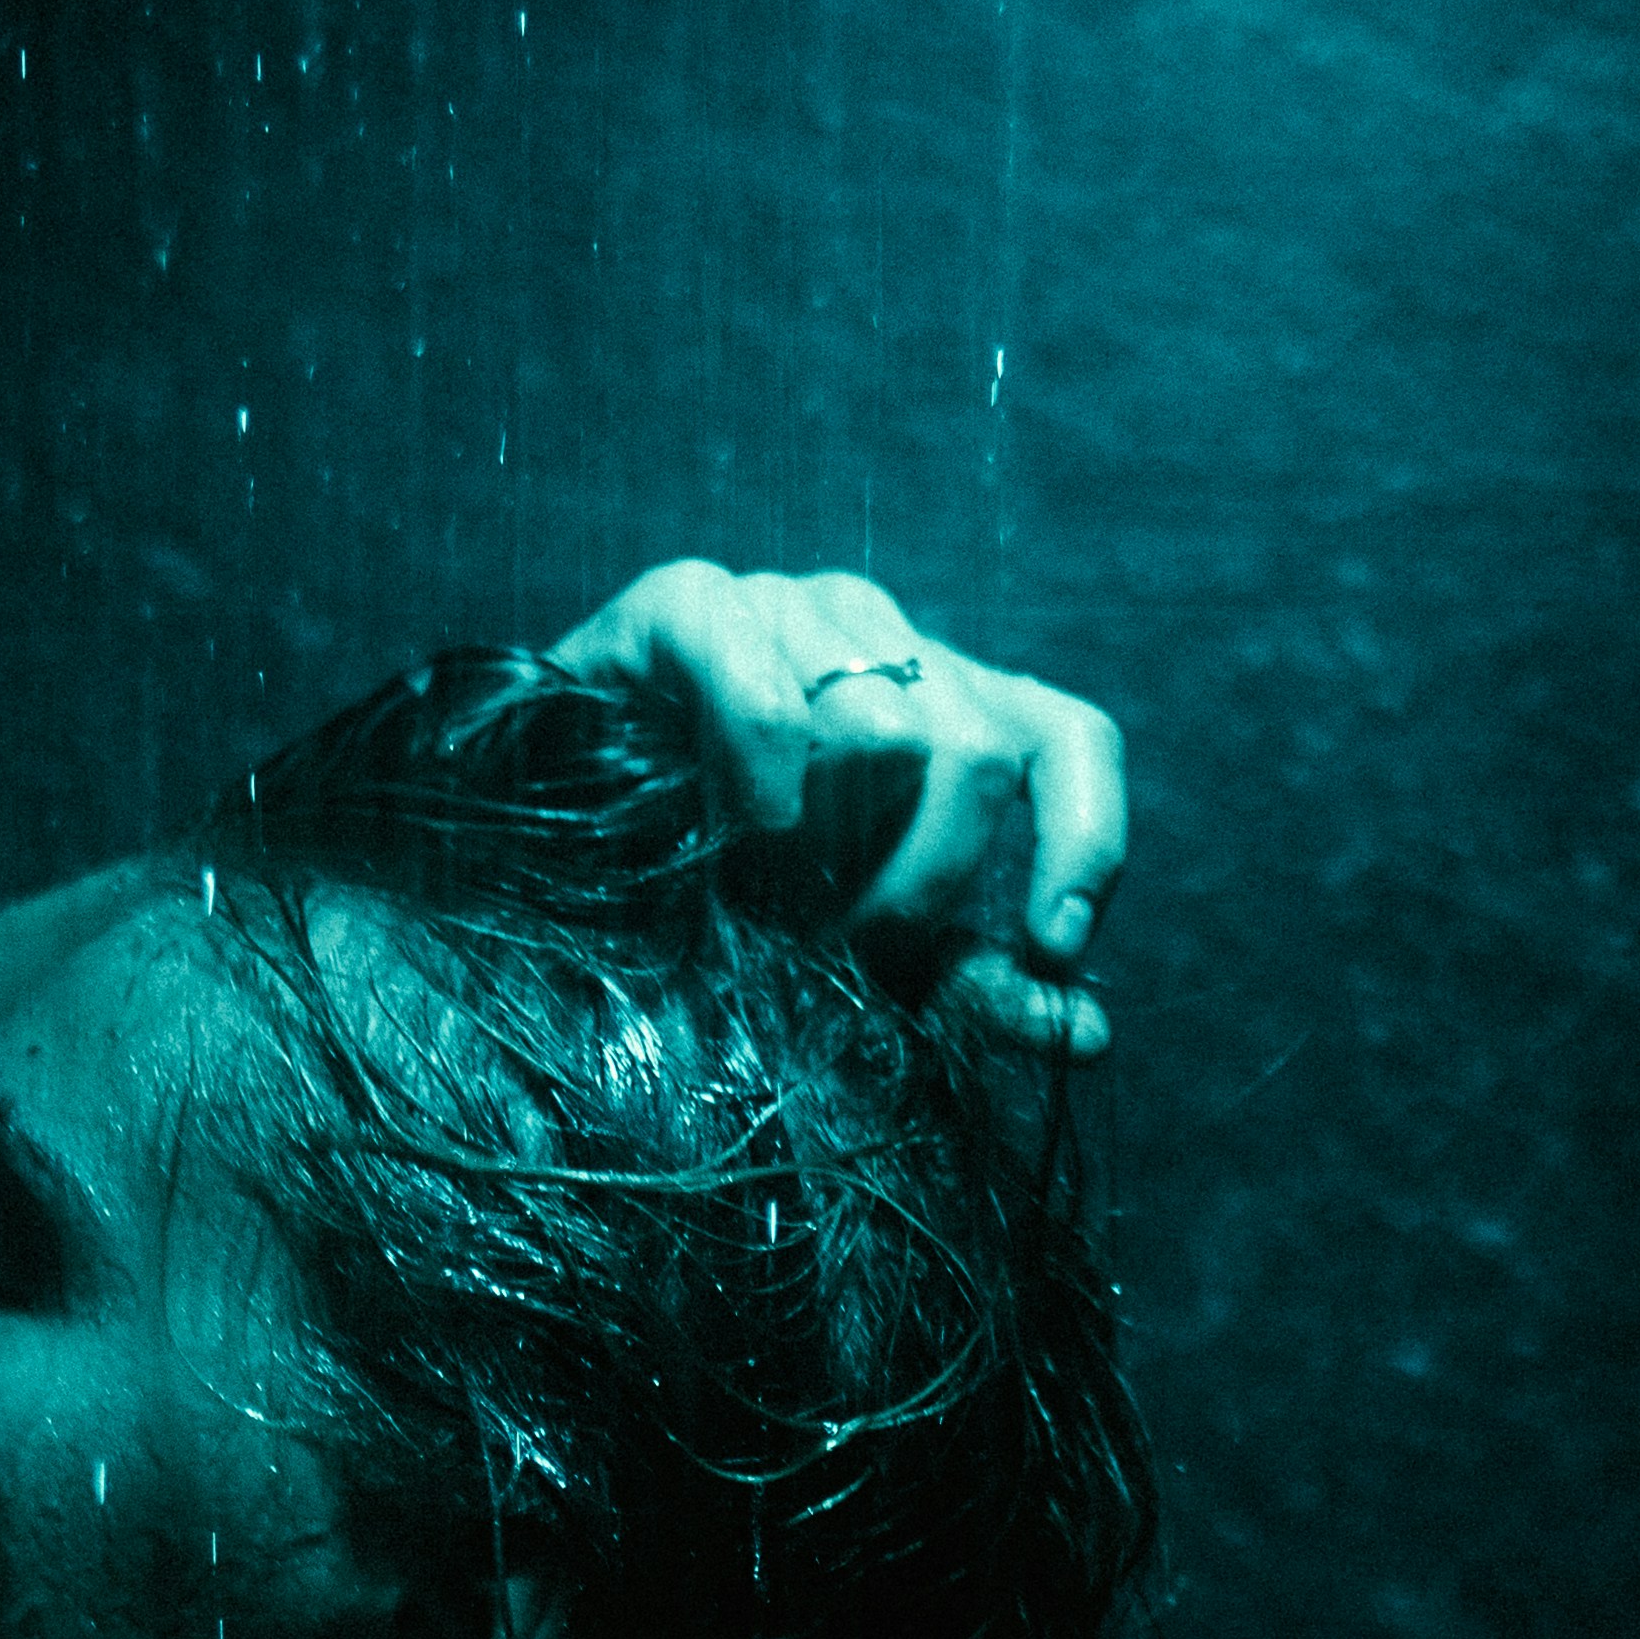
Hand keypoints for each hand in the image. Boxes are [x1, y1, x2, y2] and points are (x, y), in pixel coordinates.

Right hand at [551, 560, 1126, 1052]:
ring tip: (766, 893)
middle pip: (974, 752)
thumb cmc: (721, 881)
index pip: (1069, 741)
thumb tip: (1088, 1036)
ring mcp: (787, 605)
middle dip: (918, 881)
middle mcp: (883, 634)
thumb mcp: (864, 947)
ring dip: (829, 848)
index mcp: (947, 704)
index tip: (1056, 941)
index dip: (1086, 839)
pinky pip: (760, 685)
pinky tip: (733, 828)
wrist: (551, 827)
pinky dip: (758, 775)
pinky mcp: (687, 603)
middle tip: (842, 949)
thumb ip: (974, 986)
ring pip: (882, 728)